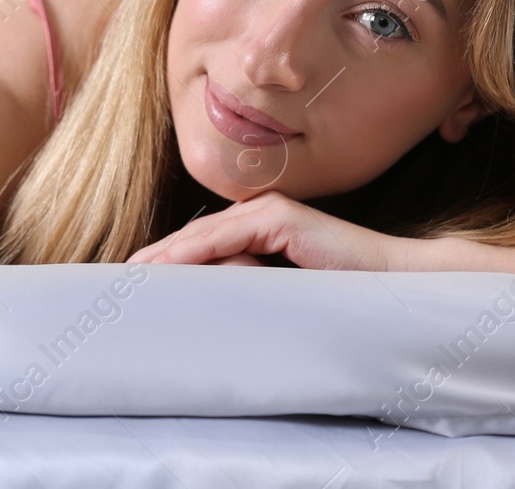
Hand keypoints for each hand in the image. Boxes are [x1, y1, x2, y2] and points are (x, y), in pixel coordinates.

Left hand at [125, 189, 408, 271]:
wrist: (394, 286)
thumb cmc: (344, 296)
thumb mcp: (282, 295)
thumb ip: (248, 290)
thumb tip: (205, 303)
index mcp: (260, 229)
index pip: (201, 246)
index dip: (167, 264)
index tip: (135, 285)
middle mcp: (260, 213)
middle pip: (194, 237)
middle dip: (157, 259)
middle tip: (120, 283)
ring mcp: (270, 211)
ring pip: (204, 235)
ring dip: (166, 257)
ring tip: (134, 278)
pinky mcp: (281, 218)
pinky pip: (226, 236)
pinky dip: (194, 252)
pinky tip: (167, 268)